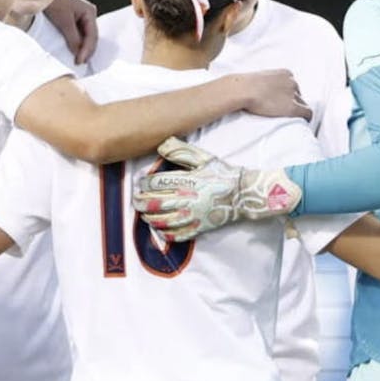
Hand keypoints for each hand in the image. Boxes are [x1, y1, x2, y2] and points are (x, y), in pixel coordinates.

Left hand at [44, 0, 97, 64]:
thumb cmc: (54, 3)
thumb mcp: (64, 22)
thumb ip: (73, 38)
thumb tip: (78, 53)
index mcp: (90, 12)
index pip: (92, 35)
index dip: (87, 50)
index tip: (80, 61)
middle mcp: (88, 14)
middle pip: (91, 37)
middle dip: (86, 50)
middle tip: (79, 63)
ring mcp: (82, 17)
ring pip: (85, 36)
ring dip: (81, 48)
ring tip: (77, 59)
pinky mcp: (74, 19)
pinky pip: (78, 34)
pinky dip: (76, 43)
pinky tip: (73, 51)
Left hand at [132, 136, 302, 240]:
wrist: (243, 193)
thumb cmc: (223, 173)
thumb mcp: (204, 158)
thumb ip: (182, 151)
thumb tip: (161, 145)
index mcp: (186, 181)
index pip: (155, 183)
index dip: (143, 183)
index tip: (140, 183)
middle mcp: (187, 199)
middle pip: (154, 203)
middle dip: (140, 202)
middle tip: (136, 200)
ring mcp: (192, 216)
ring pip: (162, 221)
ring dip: (149, 218)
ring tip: (144, 214)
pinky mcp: (198, 228)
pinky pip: (177, 235)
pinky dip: (164, 233)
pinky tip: (160, 229)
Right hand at [234, 70, 310, 120]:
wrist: (242, 90)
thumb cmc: (243, 86)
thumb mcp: (259, 79)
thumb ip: (267, 83)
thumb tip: (264, 91)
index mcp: (285, 73)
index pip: (293, 85)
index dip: (288, 95)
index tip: (283, 102)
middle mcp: (292, 82)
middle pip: (298, 94)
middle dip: (293, 102)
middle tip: (283, 111)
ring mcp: (293, 94)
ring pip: (302, 103)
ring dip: (297, 109)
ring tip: (289, 118)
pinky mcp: (292, 107)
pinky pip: (307, 113)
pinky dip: (307, 117)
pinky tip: (304, 122)